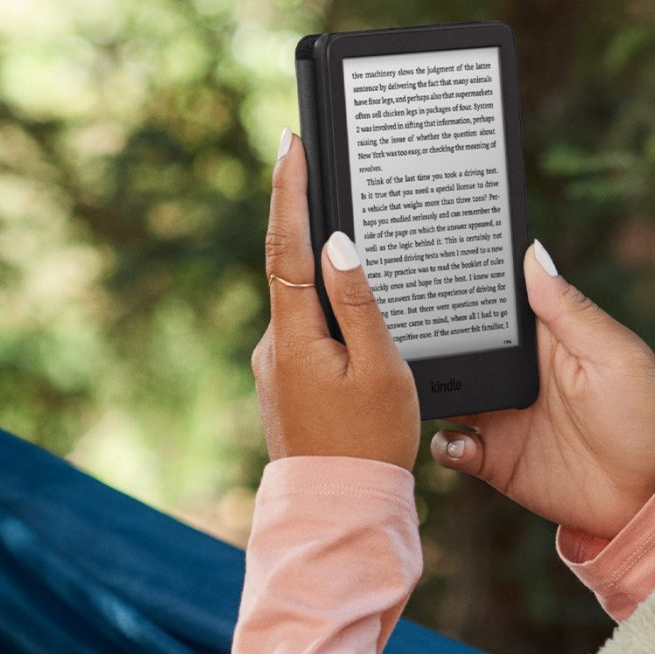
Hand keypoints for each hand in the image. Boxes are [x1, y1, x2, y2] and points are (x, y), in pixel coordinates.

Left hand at [253, 130, 419, 470]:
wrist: (338, 511)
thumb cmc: (369, 444)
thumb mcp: (380, 369)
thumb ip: (359, 302)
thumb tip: (338, 244)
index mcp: (295, 335)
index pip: (287, 244)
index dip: (288, 189)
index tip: (290, 142)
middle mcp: (274, 344)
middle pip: (291, 265)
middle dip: (307, 216)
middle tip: (319, 160)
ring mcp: (277, 364)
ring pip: (302, 299)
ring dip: (323, 268)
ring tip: (356, 234)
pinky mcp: (288, 382)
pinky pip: (309, 328)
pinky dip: (329, 308)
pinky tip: (357, 315)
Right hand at [428, 244, 654, 539]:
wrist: (646, 500)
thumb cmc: (643, 419)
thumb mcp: (614, 356)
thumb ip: (569, 311)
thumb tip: (534, 253)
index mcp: (544, 340)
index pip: (496, 304)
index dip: (465, 285)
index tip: (431, 264)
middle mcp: (515, 374)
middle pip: (459, 347)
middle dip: (430, 338)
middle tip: (401, 330)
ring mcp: (500, 416)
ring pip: (445, 394)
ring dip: (427, 390)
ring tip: (416, 386)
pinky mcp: (494, 458)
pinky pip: (451, 447)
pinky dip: (444, 446)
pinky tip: (460, 443)